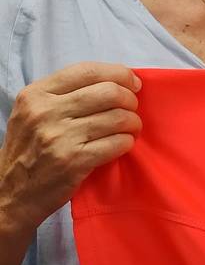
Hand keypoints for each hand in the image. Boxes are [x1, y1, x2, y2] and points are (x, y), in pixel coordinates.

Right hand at [0, 63, 141, 230]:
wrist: (10, 194)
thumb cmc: (29, 150)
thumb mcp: (33, 113)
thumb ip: (65, 94)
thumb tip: (115, 81)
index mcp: (36, 94)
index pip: (88, 70)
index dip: (119, 74)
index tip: (133, 83)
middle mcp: (45, 112)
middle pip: (109, 92)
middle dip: (131, 100)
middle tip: (131, 110)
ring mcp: (59, 137)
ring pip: (118, 117)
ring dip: (133, 123)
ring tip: (129, 129)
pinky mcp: (73, 162)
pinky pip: (118, 143)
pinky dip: (127, 142)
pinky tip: (122, 145)